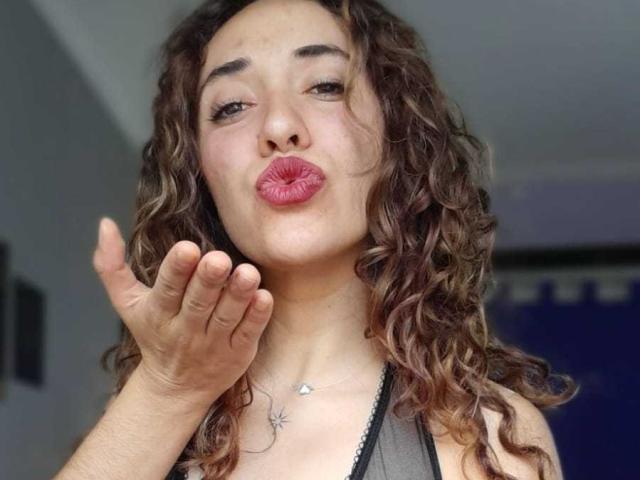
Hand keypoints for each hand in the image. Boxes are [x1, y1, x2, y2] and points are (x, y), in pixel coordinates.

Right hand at [92, 217, 272, 405]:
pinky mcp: (238, 353)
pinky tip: (263, 297)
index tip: (188, 249)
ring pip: (226, 317)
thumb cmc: (153, 335)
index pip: (167, 289)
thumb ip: (111, 265)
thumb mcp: (126, 303)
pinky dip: (256, 316)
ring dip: (238, 295)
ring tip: (248, 273)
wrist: (174, 389)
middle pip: (198, 302)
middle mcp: (185, 329)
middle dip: (208, 280)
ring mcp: (213, 343)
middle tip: (219, 258)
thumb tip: (104, 223)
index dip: (177, 270)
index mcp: (158, 312)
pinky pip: (248, 333)